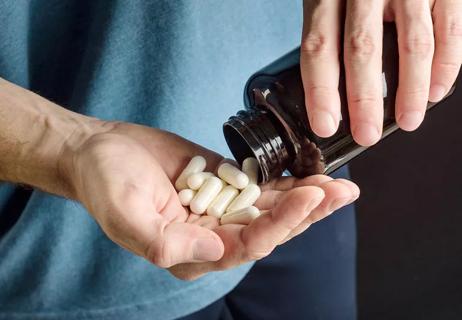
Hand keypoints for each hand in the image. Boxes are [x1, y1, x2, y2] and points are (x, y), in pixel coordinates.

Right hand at [61, 121, 358, 279]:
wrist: (100, 151)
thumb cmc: (105, 182)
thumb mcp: (125, 214)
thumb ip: (164, 241)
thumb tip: (213, 249)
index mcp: (191, 251)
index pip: (247, 244)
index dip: (281, 223)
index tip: (309, 197)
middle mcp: (211, 234)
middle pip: (270, 229)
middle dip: (307, 212)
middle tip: (341, 192)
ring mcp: (220, 207)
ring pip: (272, 208)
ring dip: (306, 197)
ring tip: (339, 185)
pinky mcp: (223, 182)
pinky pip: (261, 185)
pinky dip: (287, 180)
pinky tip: (310, 172)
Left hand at [301, 0, 460, 145]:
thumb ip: (331, 28)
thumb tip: (331, 87)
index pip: (319, 48)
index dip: (321, 92)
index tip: (325, 125)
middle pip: (362, 50)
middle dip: (365, 100)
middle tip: (366, 134)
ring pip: (412, 44)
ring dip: (411, 90)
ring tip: (408, 121)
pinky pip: (449, 29)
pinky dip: (446, 65)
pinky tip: (436, 91)